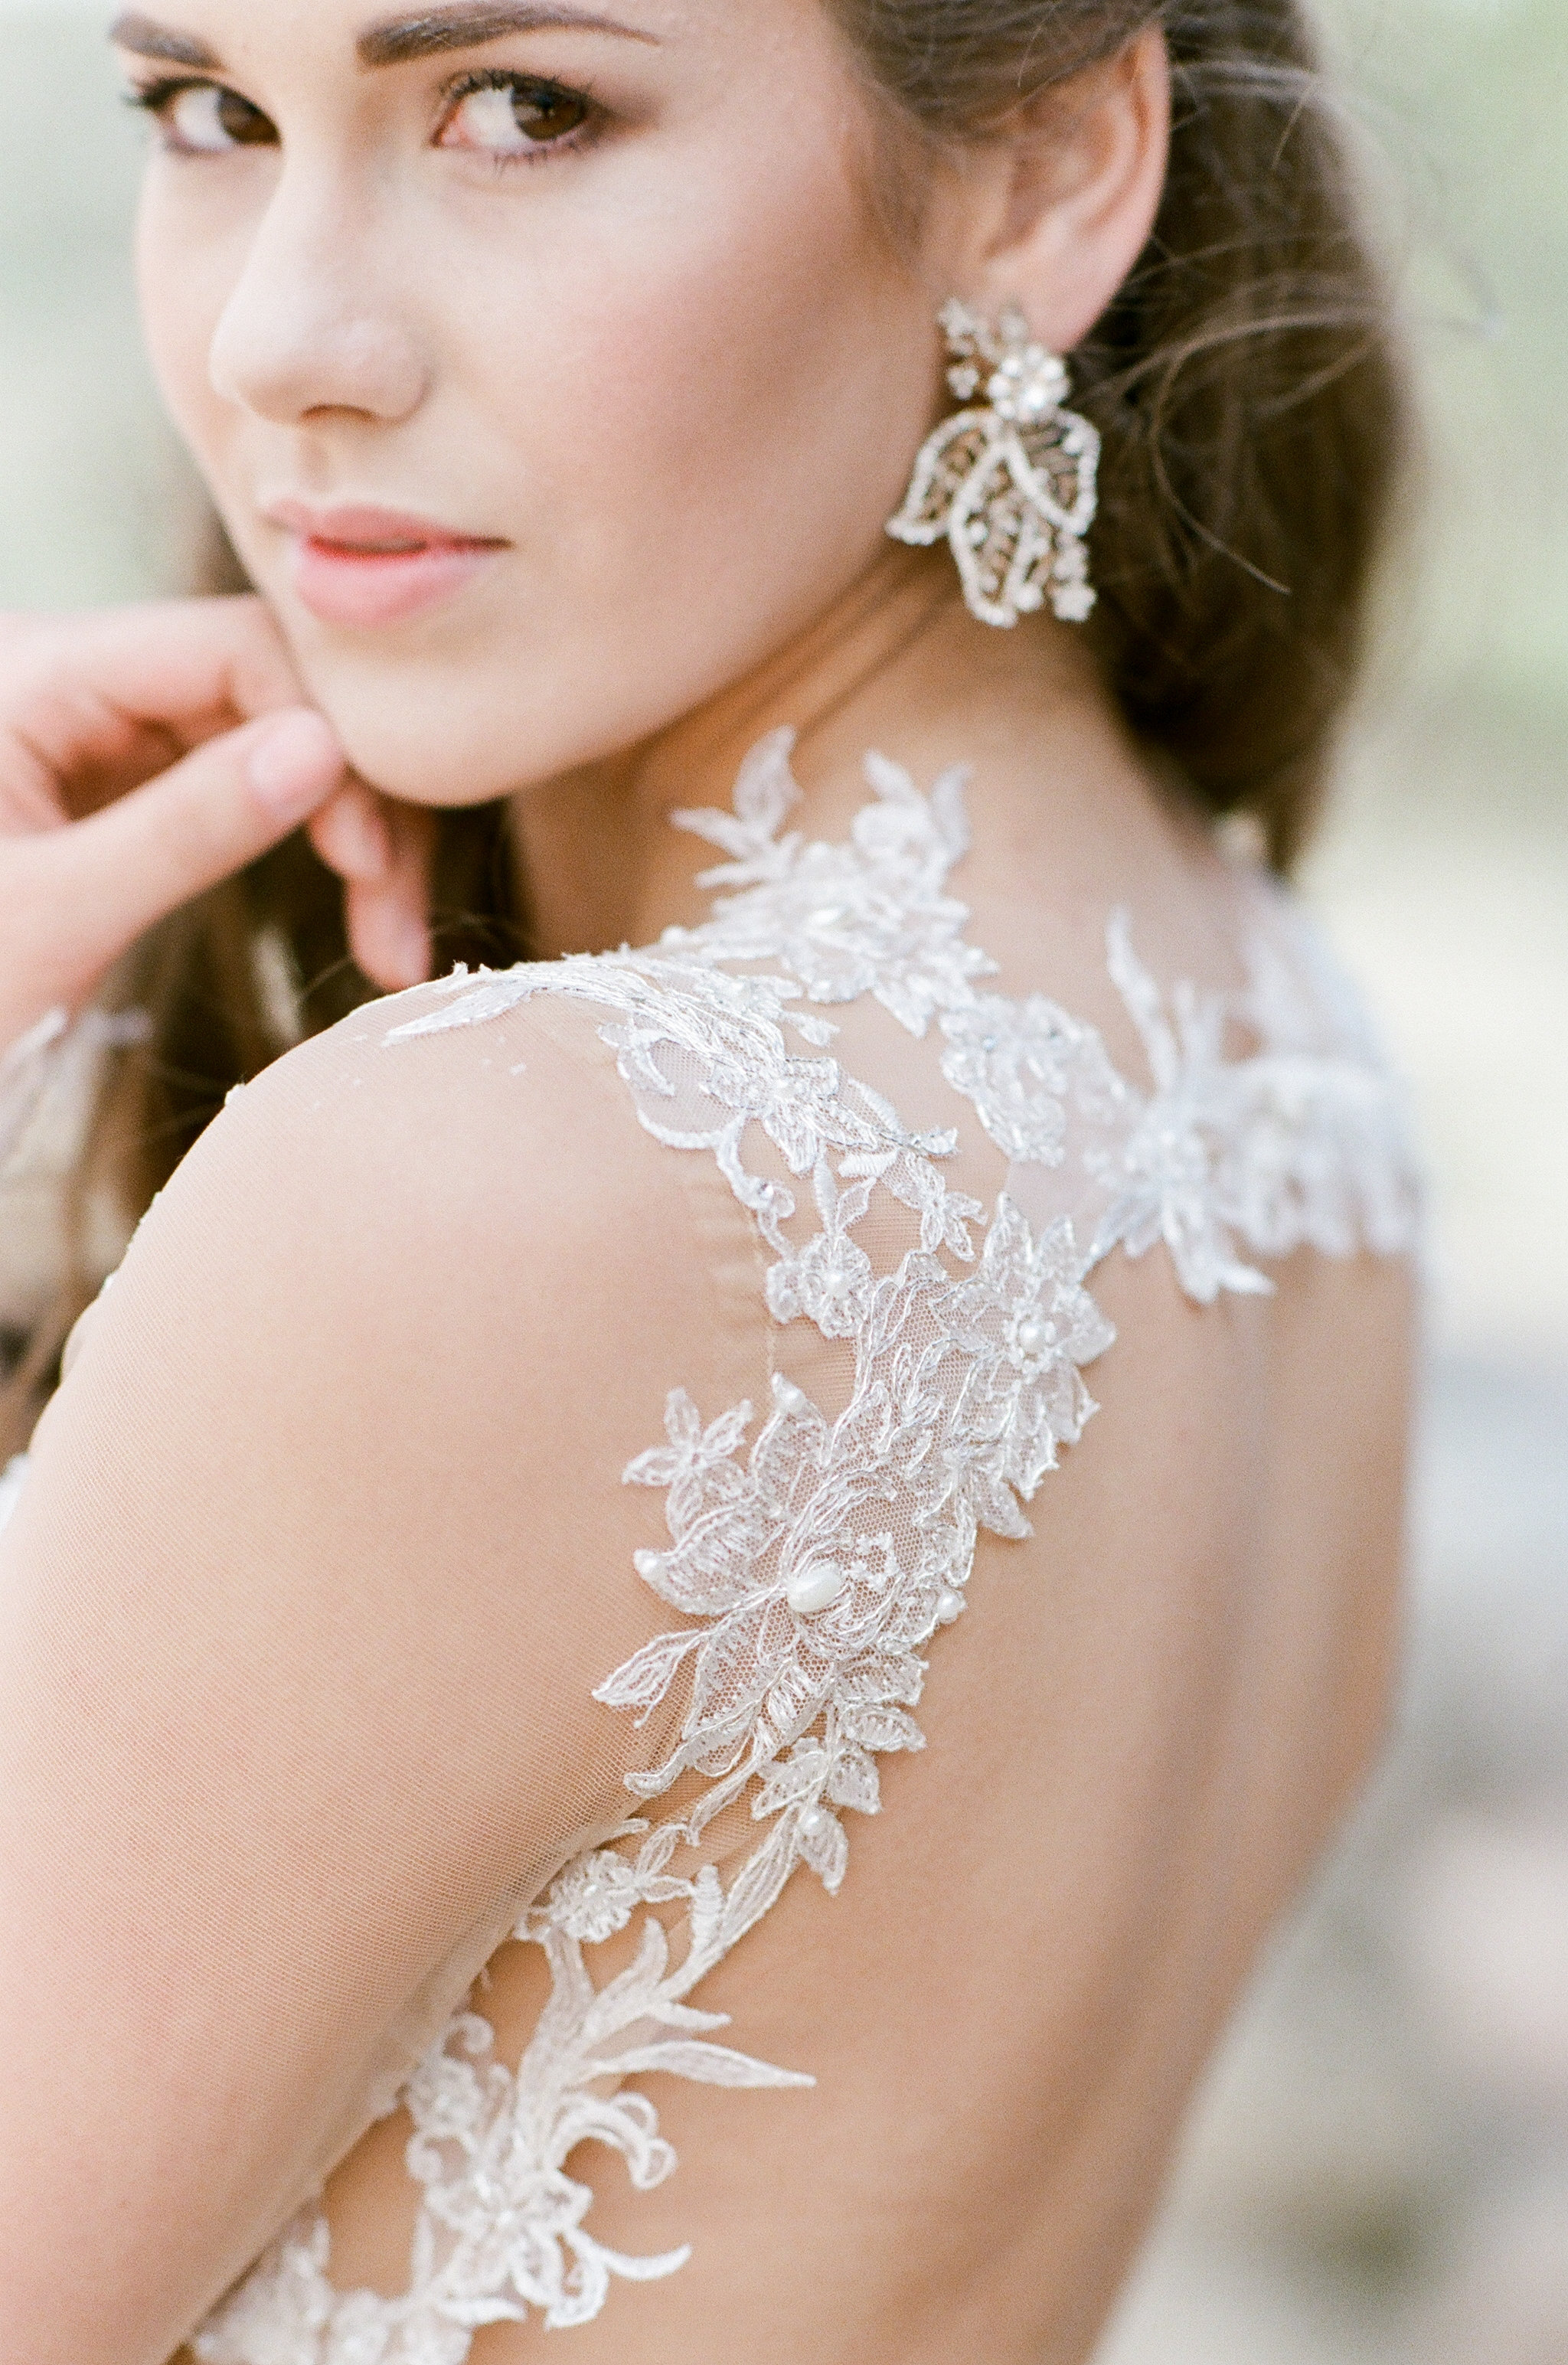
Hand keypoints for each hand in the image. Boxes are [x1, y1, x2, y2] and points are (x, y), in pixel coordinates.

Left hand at [0, 599, 432, 1052]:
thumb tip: (327, 751)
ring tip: (394, 949)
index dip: (325, 735)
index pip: (232, 649)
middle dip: (355, 800)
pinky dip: (311, 853)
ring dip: (352, 838)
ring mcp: (102, 733)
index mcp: (34, 673)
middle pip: (270, 692)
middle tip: (397, 923)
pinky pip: (244, 789)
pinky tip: (365, 923)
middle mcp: (74, 681)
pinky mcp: (124, 787)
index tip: (364, 857)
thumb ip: (186, 828)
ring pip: (274, 744)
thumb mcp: (51, 917)